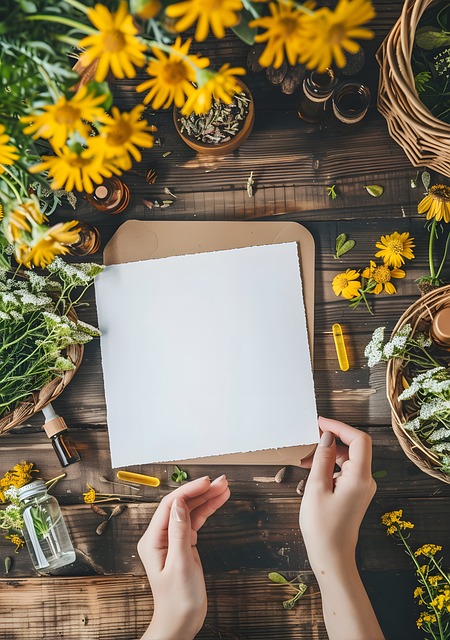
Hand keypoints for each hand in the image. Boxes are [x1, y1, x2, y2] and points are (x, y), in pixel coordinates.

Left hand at [138, 475, 229, 639]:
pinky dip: (208, 510)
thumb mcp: (180, 565)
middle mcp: (160, 536)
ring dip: (207, 498)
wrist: (181, 622)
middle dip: (201, 491)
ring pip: (190, 511)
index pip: (170, 506)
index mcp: (153, 540)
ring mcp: (172, 539)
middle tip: (221, 482)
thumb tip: (180, 504)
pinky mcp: (184, 544)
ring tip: (225, 487)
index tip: (205, 482)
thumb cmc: (177, 600)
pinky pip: (196, 521)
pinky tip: (219, 500)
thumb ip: (179, 532)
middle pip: (181, 505)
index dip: (188, 491)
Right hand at [299, 416, 375, 571]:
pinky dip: (330, 467)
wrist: (332, 557)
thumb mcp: (316, 488)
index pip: (359, 440)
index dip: (340, 427)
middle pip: (354, 448)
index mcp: (360, 477)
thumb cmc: (322, 527)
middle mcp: (366, 480)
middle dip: (331, 440)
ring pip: (348, 459)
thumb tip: (327, 438)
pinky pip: (346, 471)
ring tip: (304, 460)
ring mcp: (362, 488)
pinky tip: (312, 472)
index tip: (320, 423)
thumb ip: (323, 459)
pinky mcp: (356, 494)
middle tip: (308, 439)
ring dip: (328, 454)